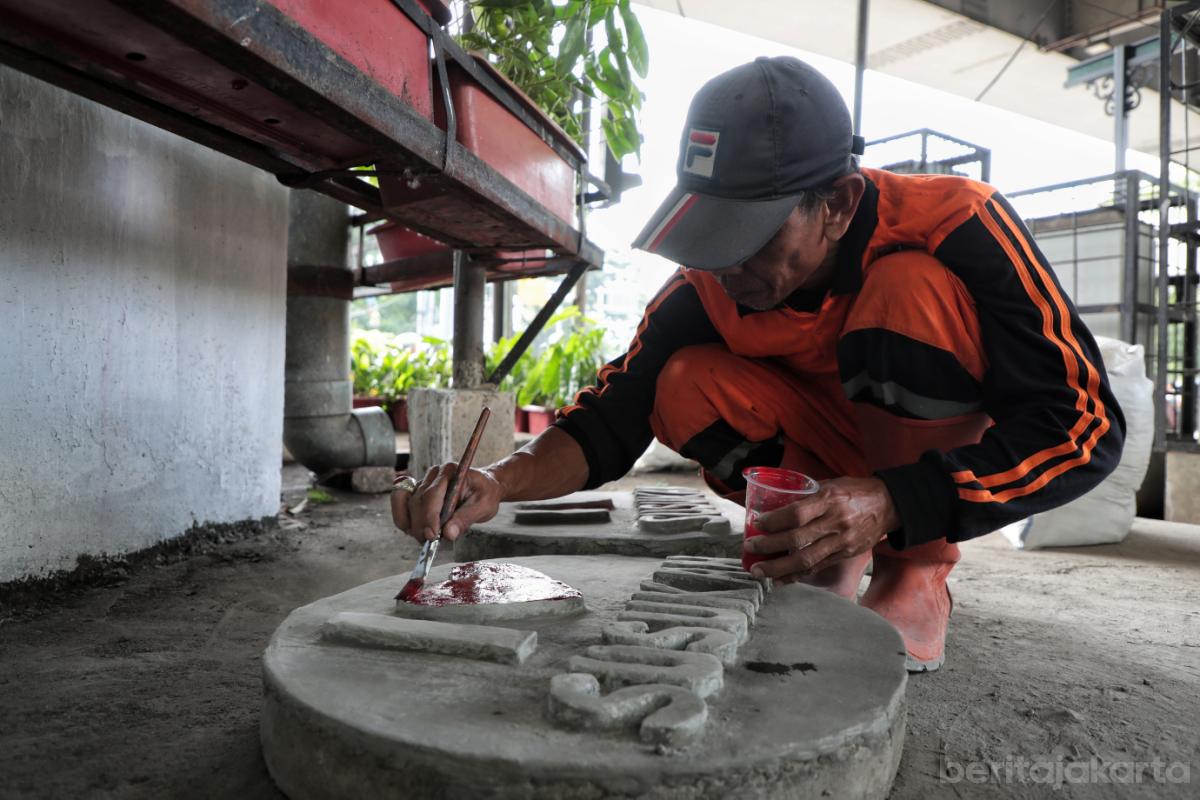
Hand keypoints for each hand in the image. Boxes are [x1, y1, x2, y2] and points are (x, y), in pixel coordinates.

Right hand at [390, 462, 504, 543]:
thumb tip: (448, 534)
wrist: (485, 488)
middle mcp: (433, 475)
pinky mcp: (417, 493)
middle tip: (429, 542)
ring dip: (411, 524)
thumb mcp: (484, 506)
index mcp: (450, 471)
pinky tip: (413, 530)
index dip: (429, 517)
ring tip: (425, 538)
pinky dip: (404, 519)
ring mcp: (423, 483)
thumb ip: (466, 519)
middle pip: (417, 501)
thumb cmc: (485, 494)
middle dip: (420, 525)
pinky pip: (401, 504)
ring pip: (406, 504)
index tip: (432, 536)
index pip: (431, 494)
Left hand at [742, 476, 898, 581]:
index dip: (773, 521)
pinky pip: (817, 568)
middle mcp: (836, 522)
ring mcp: (842, 541)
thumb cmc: (856, 491)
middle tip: (749, 548)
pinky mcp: (845, 554)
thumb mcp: (831, 484)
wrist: (890, 505)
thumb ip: (807, 495)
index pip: (796, 513)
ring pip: (805, 560)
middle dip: (769, 546)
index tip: (756, 524)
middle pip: (796, 539)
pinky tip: (780, 579)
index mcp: (830, 499)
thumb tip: (777, 502)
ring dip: (778, 568)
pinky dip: (796, 575)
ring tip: (759, 570)